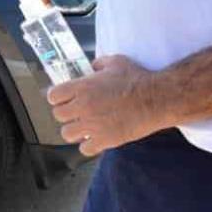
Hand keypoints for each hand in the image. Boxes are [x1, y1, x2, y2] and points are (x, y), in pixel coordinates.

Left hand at [47, 55, 165, 156]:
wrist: (157, 99)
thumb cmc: (137, 78)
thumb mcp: (115, 62)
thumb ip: (98, 64)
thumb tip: (92, 67)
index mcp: (82, 87)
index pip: (53, 96)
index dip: (58, 97)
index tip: (64, 98)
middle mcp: (83, 107)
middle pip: (58, 115)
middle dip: (66, 113)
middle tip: (75, 113)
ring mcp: (93, 125)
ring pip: (67, 133)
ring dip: (74, 130)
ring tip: (83, 128)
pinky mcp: (105, 140)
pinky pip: (85, 149)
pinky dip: (88, 145)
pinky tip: (95, 139)